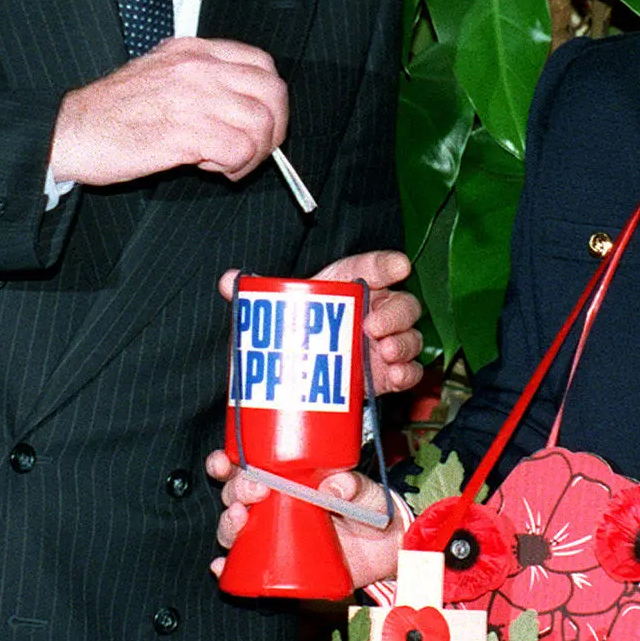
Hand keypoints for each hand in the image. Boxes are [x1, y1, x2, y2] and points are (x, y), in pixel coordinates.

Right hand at [50, 38, 286, 185]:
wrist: (71, 130)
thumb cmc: (113, 110)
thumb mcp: (162, 72)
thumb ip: (202, 78)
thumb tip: (242, 105)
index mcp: (194, 50)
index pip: (262, 64)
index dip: (270, 99)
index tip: (259, 122)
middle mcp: (199, 68)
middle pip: (273, 93)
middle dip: (272, 129)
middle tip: (252, 150)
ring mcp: (193, 97)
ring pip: (261, 125)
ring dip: (251, 153)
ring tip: (223, 162)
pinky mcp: (185, 131)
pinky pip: (239, 150)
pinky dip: (231, 166)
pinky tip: (205, 166)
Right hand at [205, 456, 405, 588]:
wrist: (384, 546)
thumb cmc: (369, 508)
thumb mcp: (364, 490)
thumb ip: (352, 484)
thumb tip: (333, 486)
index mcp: (285, 477)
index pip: (246, 465)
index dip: (228, 462)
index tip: (228, 461)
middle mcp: (272, 504)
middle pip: (234, 495)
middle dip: (235, 490)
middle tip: (254, 491)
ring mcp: (272, 535)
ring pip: (233, 529)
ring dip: (228, 525)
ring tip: (239, 520)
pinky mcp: (277, 564)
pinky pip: (244, 566)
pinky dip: (227, 567)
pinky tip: (222, 566)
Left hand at [216, 251, 423, 395]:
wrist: (297, 371)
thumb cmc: (295, 330)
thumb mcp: (276, 310)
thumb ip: (255, 295)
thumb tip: (229, 281)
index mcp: (350, 285)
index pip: (374, 267)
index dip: (388, 264)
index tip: (398, 266)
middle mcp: (374, 311)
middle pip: (400, 303)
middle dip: (395, 312)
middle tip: (373, 326)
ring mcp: (384, 342)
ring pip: (409, 336)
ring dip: (404, 343)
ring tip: (385, 353)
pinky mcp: (387, 372)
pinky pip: (408, 370)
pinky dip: (407, 373)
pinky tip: (396, 376)